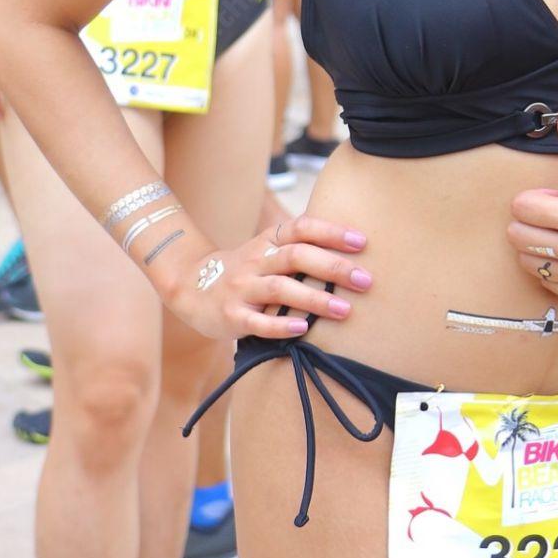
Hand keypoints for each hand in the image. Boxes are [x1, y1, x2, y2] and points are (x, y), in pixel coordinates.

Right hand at [159, 214, 370, 341]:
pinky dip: (280, 325)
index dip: (332, 232)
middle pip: (297, 256)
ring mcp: (241, 288)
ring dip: (314, 299)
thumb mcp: (269, 250)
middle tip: (366, 280)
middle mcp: (256, 260)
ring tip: (345, 310)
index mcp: (268, 241)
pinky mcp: (231, 315)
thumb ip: (302, 246)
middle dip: (333, 268)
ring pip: (280, 289)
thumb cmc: (247, 270)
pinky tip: (302, 330)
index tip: (363, 242)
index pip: (301, 228)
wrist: (191, 287)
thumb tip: (356, 245)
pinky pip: (257, 322)